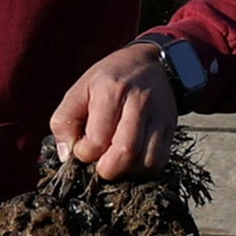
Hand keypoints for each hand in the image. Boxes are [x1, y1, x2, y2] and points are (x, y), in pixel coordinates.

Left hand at [49, 38, 185, 181]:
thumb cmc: (110, 79)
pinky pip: (159, 161)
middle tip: (99, 162)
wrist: (153, 64)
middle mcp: (138, 103)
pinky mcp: (171, 128)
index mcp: (111, 91)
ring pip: (146, 161)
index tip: (82, 147)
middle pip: (125, 153)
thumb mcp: (80, 89)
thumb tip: (67, 155)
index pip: (97, 140)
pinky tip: (132, 160)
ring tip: (116, 161)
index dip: (84, 153)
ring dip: (127, 171)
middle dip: (107, 169)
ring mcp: (159, 116)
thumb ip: (65, 121)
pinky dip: (143, 169)